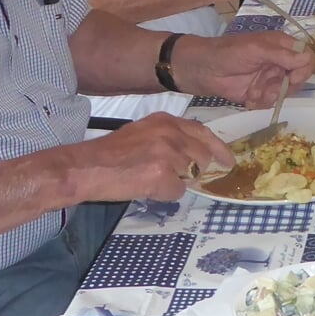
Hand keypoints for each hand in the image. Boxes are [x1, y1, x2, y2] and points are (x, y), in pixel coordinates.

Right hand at [61, 111, 232, 202]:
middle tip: (173, 176)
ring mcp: (168, 153)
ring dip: (176, 183)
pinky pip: (177, 192)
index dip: (217, 148)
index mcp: (166, 120)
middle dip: (193, 171)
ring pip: (192, 176)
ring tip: (150, 179)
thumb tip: (189, 155)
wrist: (87, 167)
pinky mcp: (162, 175)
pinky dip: (164, 195)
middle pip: (202, 156)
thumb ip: (167, 138)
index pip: (202, 133)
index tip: (227, 160)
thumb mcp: (142, 133)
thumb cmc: (109, 154)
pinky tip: (145, 188)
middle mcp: (171, 133)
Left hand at [173, 29, 312, 106]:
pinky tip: (247, 98)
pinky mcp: (258, 93)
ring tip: (253, 92)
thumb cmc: (229, 52)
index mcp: (281, 46)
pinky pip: (270, 102)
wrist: (202, 70)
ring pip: (284, 93)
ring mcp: (268, 78)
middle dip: (284, 86)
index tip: (292, 78)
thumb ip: (282, 55)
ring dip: (270, 95)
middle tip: (268, 88)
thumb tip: (307, 60)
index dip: (304, 70)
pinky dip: (259, 102)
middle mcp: (278, 62)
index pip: (306, 57)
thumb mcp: (257, 50)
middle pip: (298, 79)